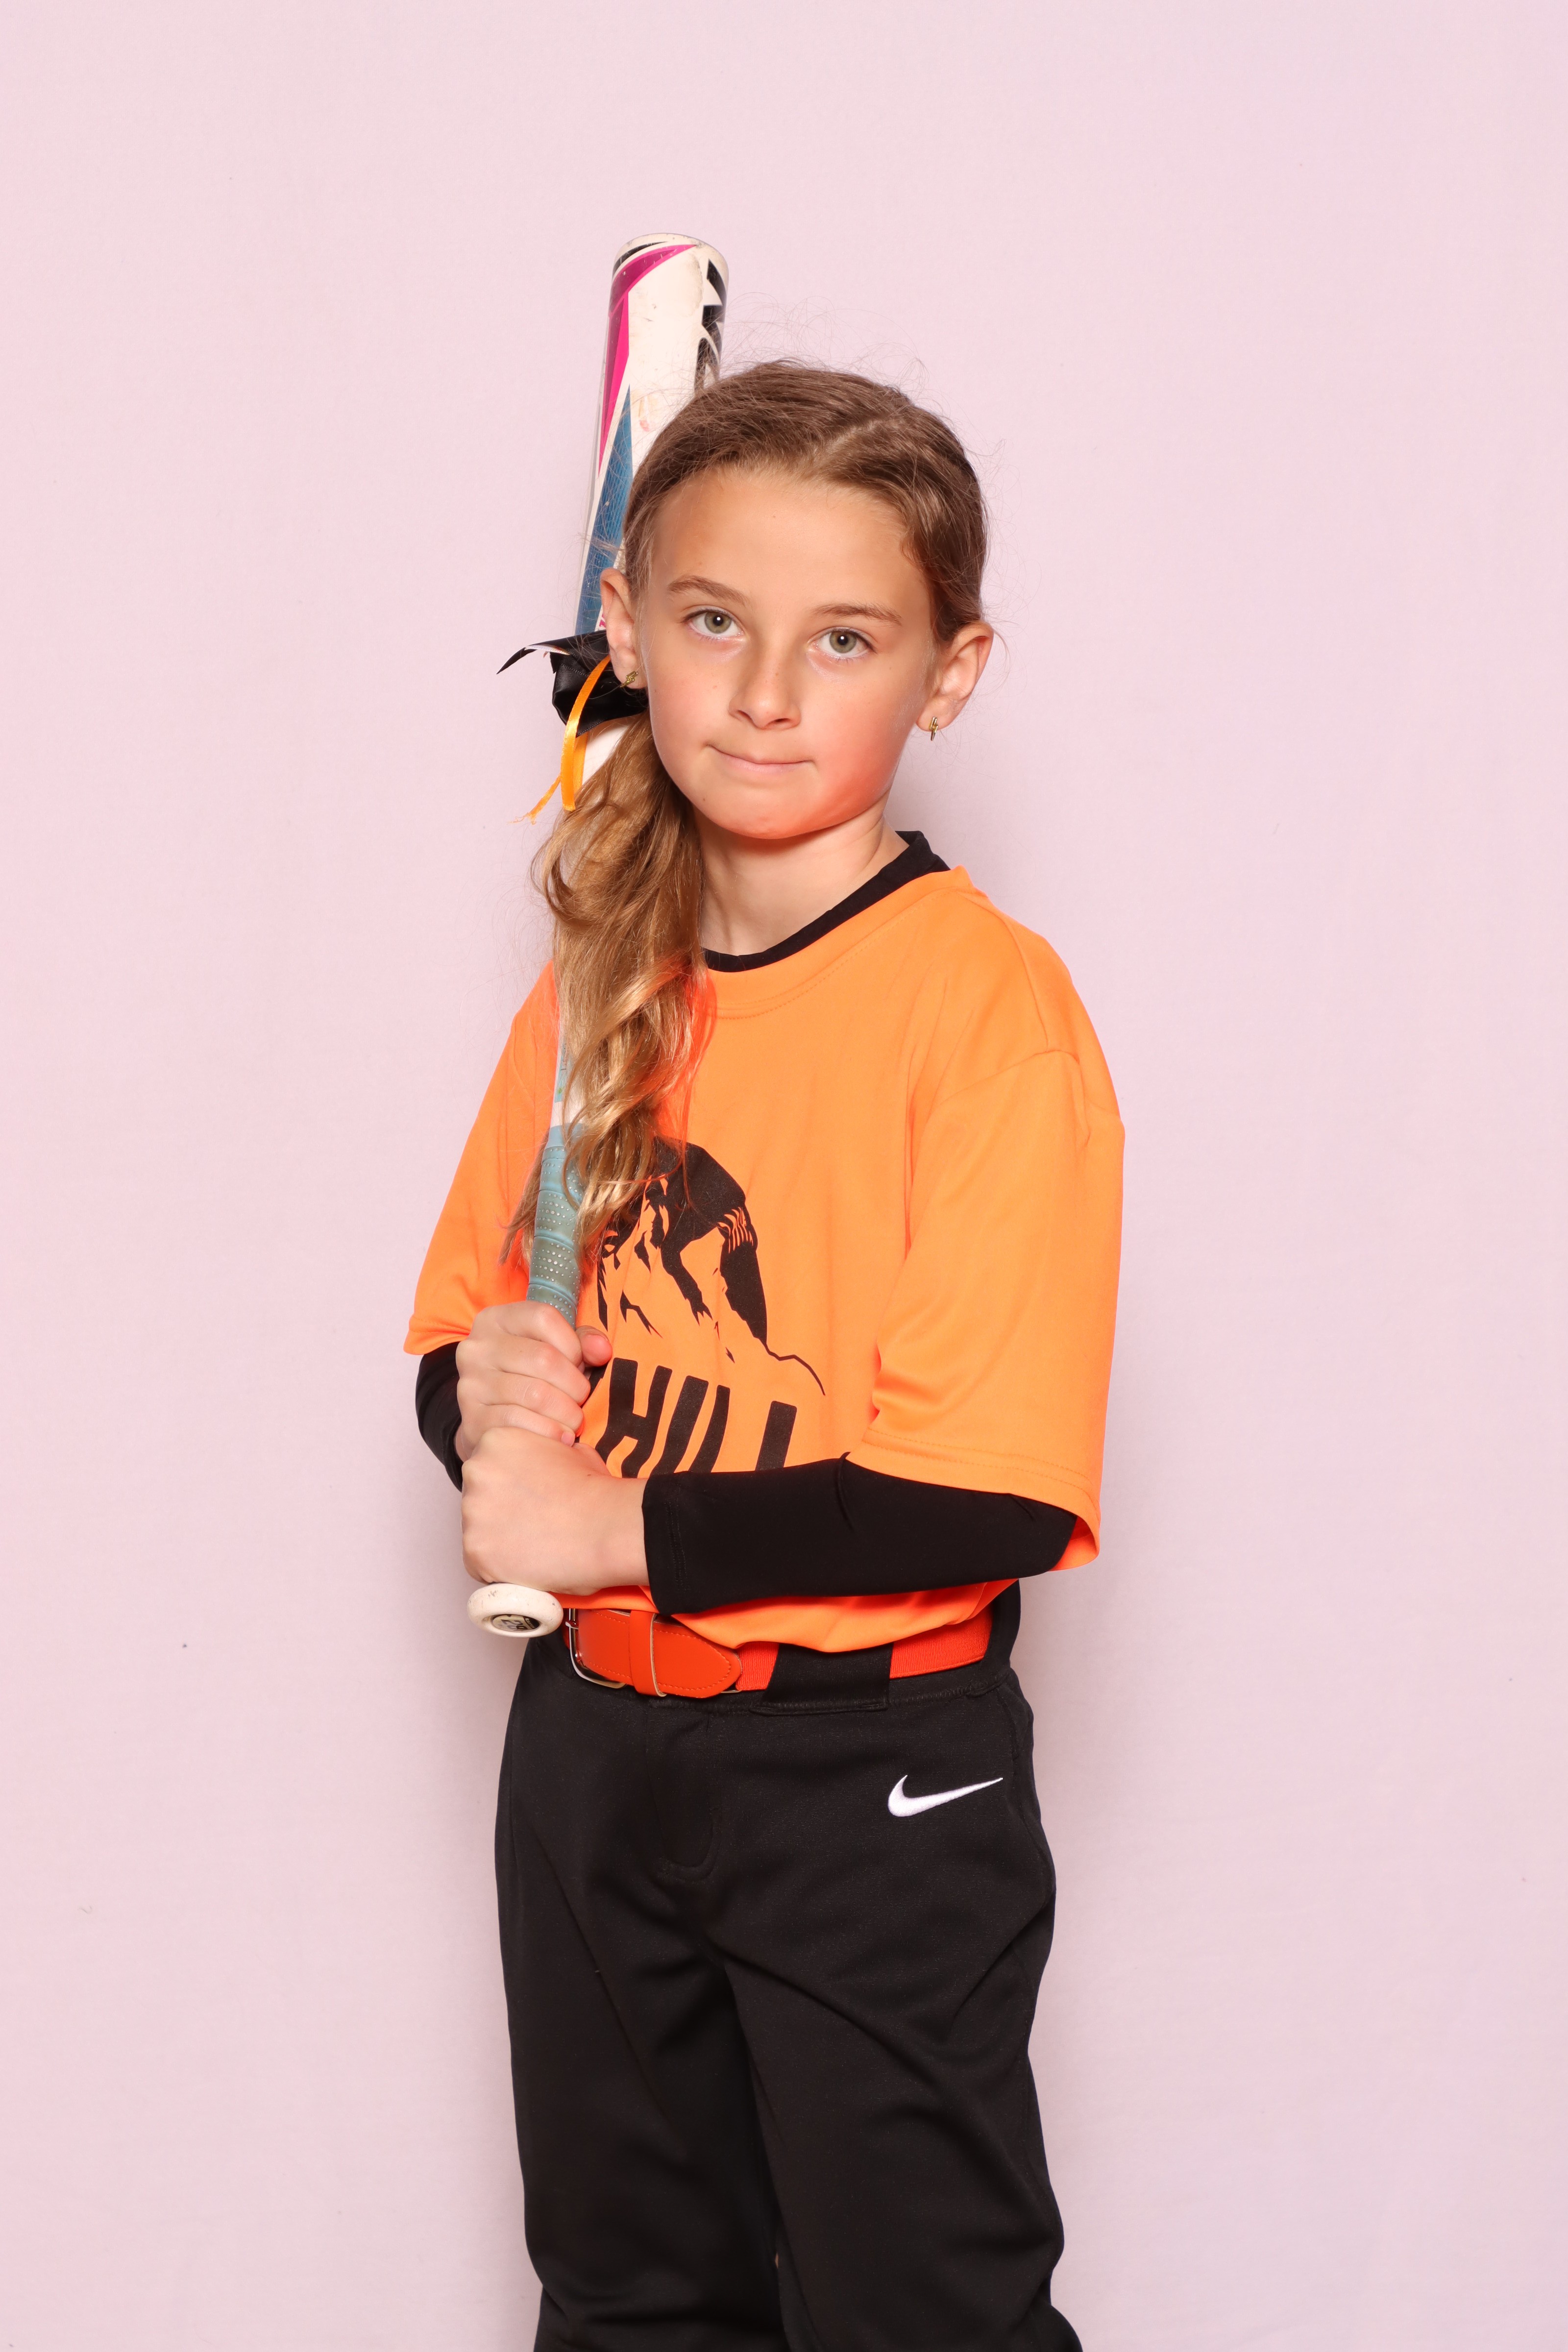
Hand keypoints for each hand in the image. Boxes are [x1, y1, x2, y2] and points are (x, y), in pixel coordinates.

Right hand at [454, 1302, 611, 1459]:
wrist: (493, 1421)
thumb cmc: (532, 1377)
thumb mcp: (556, 1350)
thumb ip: (583, 1343)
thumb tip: (602, 1350)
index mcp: (496, 1320)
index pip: (543, 1317)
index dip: (572, 1343)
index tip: (579, 1363)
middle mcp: (476, 1347)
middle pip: (543, 1358)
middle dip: (575, 1384)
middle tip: (581, 1399)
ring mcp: (470, 1384)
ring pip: (534, 1394)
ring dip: (567, 1412)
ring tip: (574, 1420)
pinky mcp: (472, 1419)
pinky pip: (520, 1423)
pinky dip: (550, 1432)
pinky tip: (561, 1437)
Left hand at [461, 1425, 647, 1596]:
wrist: (607, 1527)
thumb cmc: (595, 1490)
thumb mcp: (570, 1450)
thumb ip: (544, 1453)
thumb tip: (547, 1463)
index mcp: (494, 1441)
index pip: (489, 1469)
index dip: (511, 1488)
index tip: (531, 1500)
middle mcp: (474, 1472)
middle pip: (479, 1499)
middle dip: (501, 1513)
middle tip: (533, 1524)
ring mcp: (471, 1513)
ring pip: (477, 1532)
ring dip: (500, 1541)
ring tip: (535, 1546)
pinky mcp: (474, 1551)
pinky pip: (480, 1565)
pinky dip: (500, 1569)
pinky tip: (528, 1564)